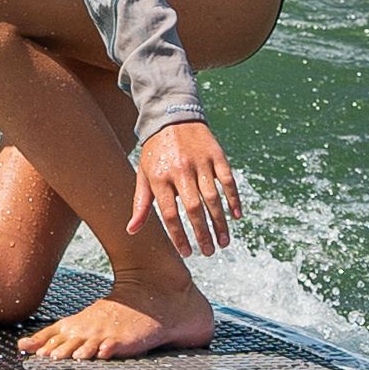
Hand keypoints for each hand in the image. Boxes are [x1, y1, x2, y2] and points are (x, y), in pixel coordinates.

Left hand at [133, 117, 241, 258]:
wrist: (172, 116)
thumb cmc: (156, 153)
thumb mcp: (144, 175)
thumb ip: (140, 204)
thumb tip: (131, 230)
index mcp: (159, 177)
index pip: (169, 213)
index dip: (178, 236)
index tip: (187, 253)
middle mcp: (180, 170)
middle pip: (193, 208)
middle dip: (202, 233)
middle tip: (209, 252)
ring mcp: (200, 162)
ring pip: (213, 197)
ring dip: (220, 222)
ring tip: (223, 242)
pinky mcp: (216, 154)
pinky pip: (228, 180)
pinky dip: (233, 198)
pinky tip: (236, 216)